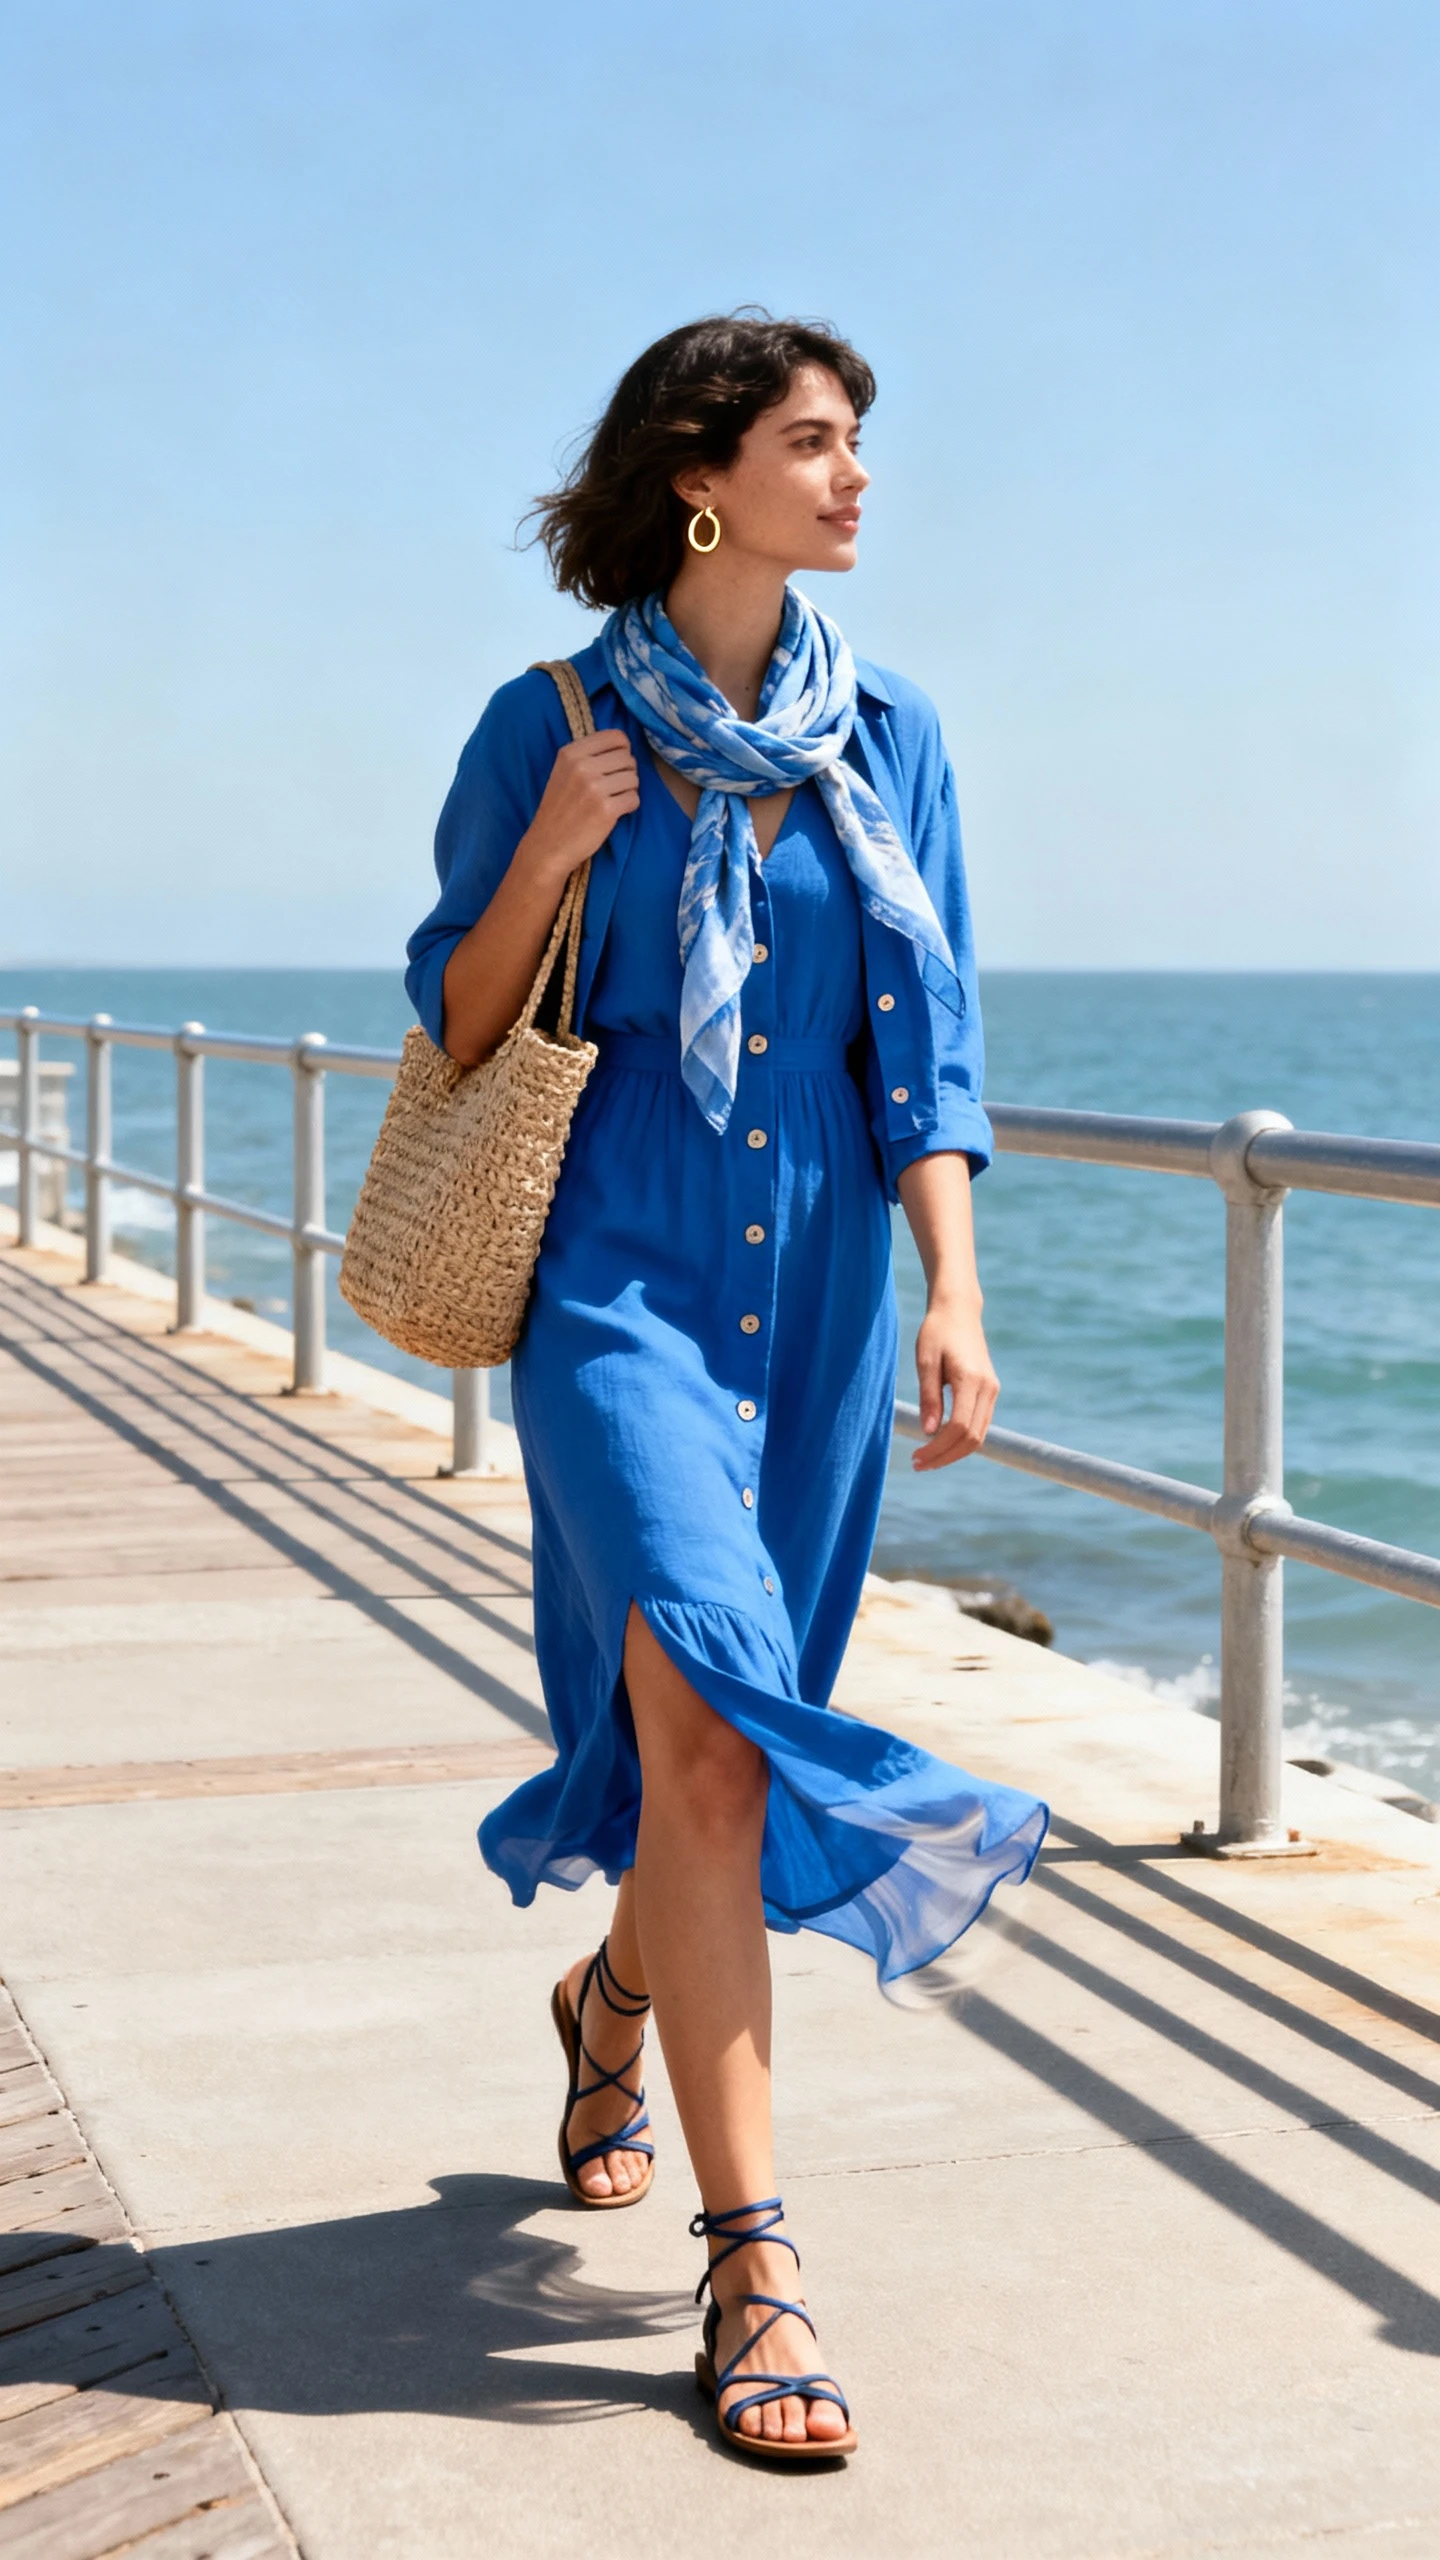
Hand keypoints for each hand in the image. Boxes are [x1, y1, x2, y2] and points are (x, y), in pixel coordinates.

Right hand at [519, 731, 639, 881]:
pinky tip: (614, 812)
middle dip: (626, 772)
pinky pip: (634, 799)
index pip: (616, 736)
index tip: (616, 764)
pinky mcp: (607, 810)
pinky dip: (629, 807)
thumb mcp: (563, 772)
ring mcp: (595, 788)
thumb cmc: (558, 809)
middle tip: (613, 787)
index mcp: (571, 753)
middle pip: (628, 758)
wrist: (547, 845)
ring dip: (628, 790)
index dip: (623, 750)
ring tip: (612, 800)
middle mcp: (582, 767)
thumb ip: (588, 756)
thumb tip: (623, 747)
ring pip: (634, 778)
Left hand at [910, 1292, 998, 1470]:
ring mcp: (992, 1391)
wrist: (958, 1311)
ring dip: (953, 1452)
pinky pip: (979, 1425)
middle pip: (972, 1438)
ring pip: (979, 1436)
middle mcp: (987, 1388)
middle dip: (945, 1457)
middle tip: (918, 1464)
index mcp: (971, 1380)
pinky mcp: (989, 1392)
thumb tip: (928, 1432)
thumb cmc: (936, 1332)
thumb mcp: (925, 1362)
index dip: (938, 1448)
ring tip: (926, 1458)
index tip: (916, 1457)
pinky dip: (961, 1440)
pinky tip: (939, 1442)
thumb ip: (928, 1397)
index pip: (959, 1427)